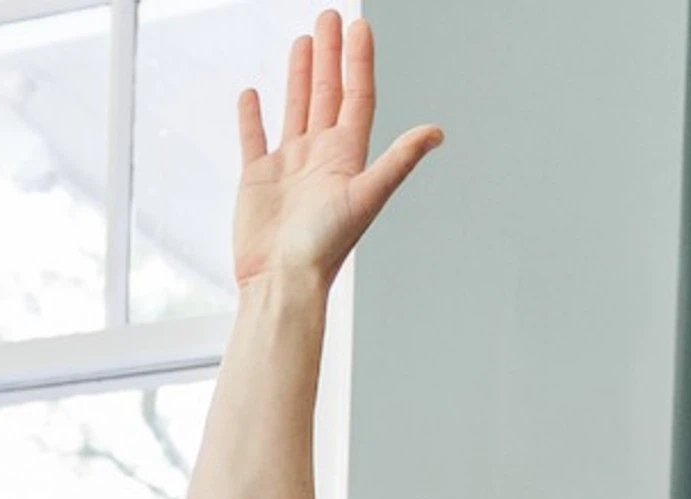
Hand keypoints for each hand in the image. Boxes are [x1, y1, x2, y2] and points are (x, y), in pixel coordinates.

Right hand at [231, 10, 443, 290]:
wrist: (281, 280)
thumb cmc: (323, 247)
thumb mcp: (366, 196)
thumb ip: (399, 160)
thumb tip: (437, 132)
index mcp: (346, 157)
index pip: (356, 97)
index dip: (358, 61)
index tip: (358, 27)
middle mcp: (319, 156)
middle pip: (328, 94)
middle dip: (329, 55)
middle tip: (327, 18)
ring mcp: (288, 165)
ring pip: (296, 107)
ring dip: (300, 75)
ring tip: (301, 42)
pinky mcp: (257, 178)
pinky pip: (255, 138)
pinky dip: (253, 117)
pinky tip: (253, 94)